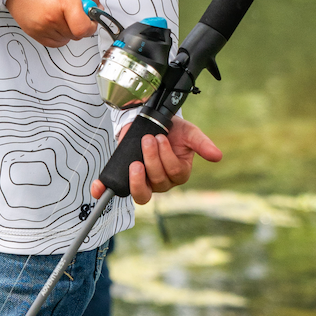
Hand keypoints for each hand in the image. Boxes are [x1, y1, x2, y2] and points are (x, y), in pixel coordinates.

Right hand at [6, 0, 97, 47]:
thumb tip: (97, 8)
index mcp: (64, 1)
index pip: (84, 29)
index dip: (92, 26)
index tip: (91, 19)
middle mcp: (52, 17)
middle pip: (76, 35)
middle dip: (80, 25)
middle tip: (75, 10)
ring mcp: (41, 26)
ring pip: (65, 39)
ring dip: (68, 30)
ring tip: (61, 13)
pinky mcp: (32, 31)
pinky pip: (52, 43)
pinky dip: (58, 35)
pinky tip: (54, 21)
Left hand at [90, 116, 220, 203]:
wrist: (152, 122)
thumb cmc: (173, 130)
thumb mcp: (189, 133)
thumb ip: (202, 144)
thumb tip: (217, 156)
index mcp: (178, 174)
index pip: (172, 172)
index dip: (165, 156)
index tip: (160, 137)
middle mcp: (162, 182)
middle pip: (157, 181)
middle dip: (151, 159)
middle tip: (148, 139)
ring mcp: (145, 182)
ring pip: (141, 192)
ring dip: (136, 180)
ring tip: (134, 163)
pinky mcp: (127, 178)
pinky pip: (116, 189)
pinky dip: (105, 189)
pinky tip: (98, 189)